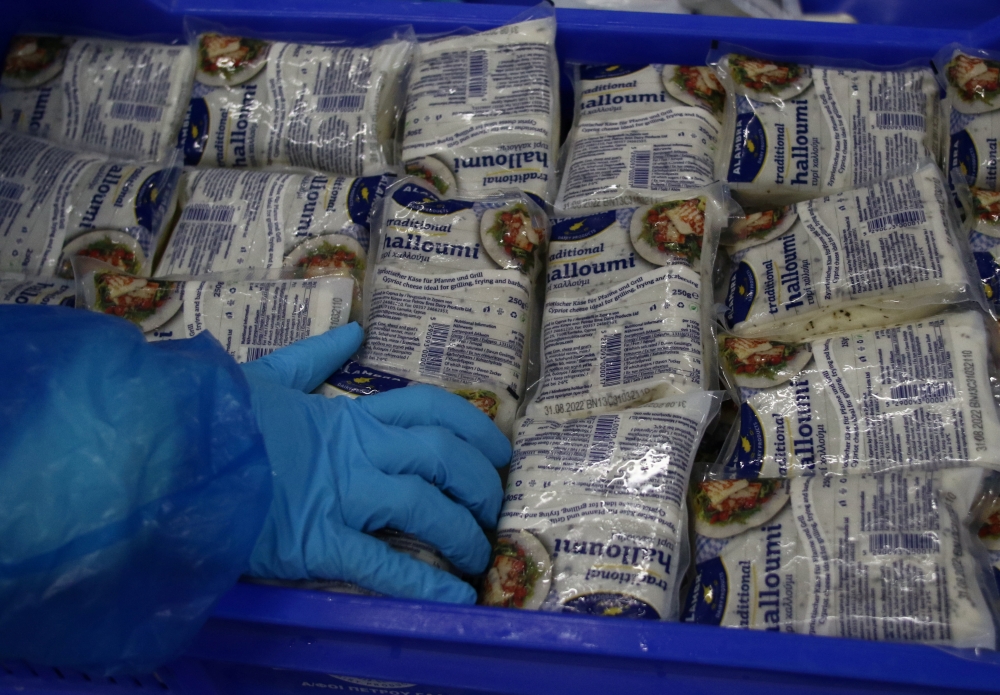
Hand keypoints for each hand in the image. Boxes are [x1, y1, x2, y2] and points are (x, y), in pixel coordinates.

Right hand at [241, 322, 509, 603]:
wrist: (166, 456)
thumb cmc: (217, 418)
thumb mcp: (267, 377)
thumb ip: (315, 357)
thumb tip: (354, 329)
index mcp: (349, 414)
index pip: (431, 409)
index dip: (475, 429)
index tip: (500, 451)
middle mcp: (357, 451)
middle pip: (441, 458)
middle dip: (480, 484)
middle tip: (495, 509)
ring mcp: (340, 496)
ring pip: (423, 509)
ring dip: (461, 535)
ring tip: (479, 558)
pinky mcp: (316, 541)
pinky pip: (381, 564)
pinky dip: (423, 584)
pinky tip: (453, 598)